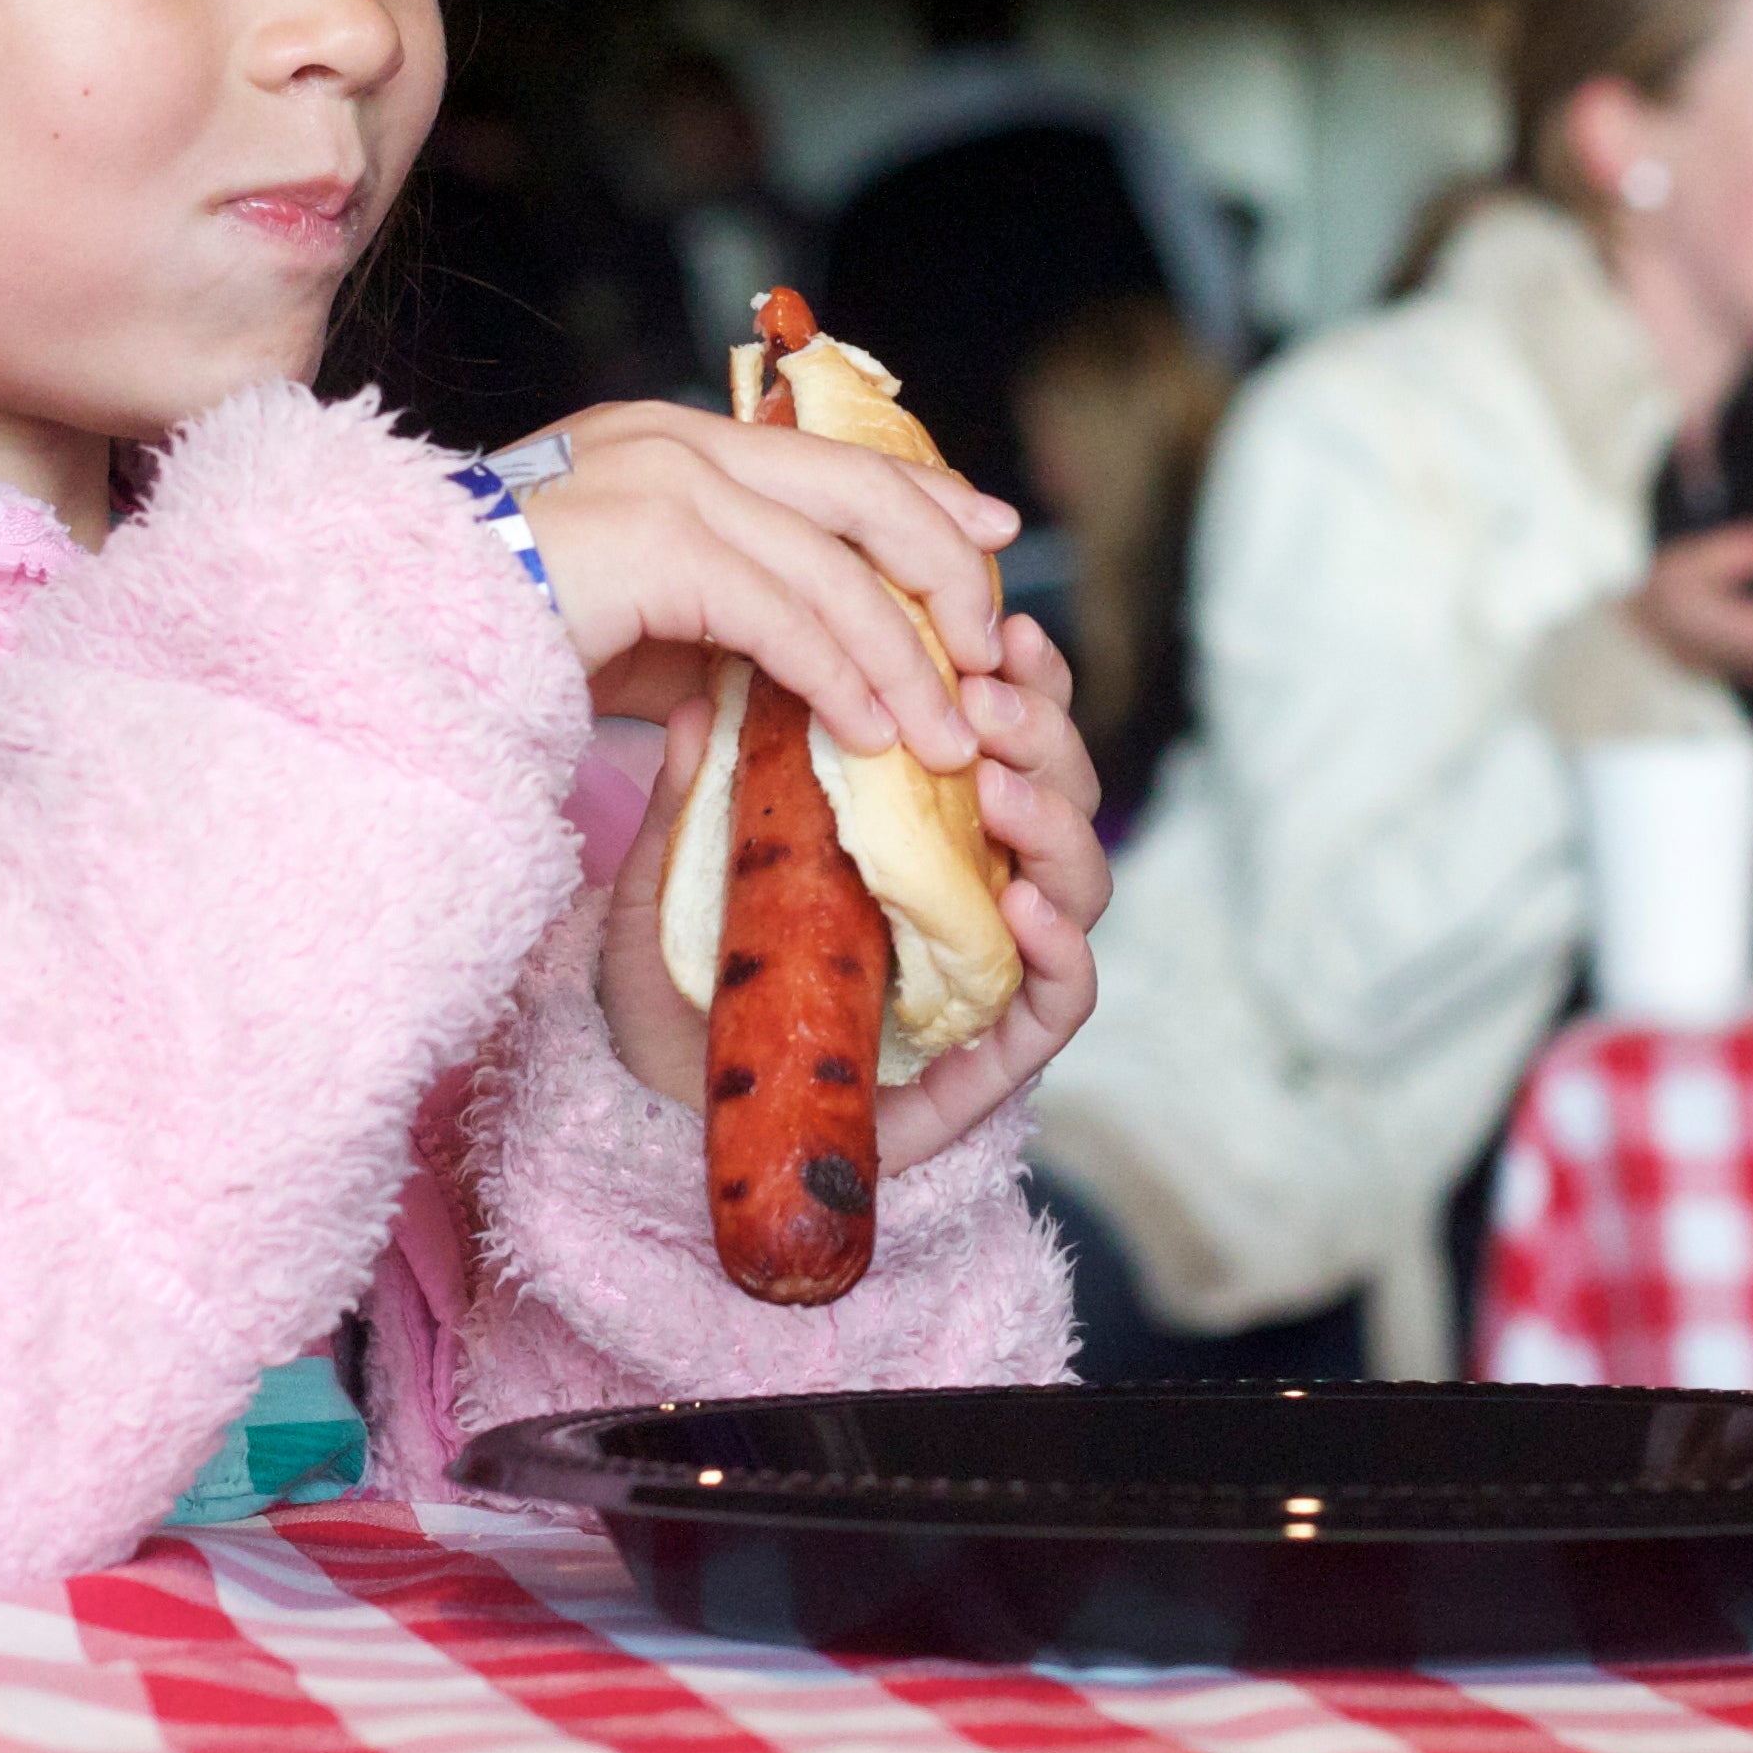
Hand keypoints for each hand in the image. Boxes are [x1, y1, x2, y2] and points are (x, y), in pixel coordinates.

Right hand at [508, 399, 1012, 761]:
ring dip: (906, 658)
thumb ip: (728, 614)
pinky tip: (875, 730)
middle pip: (864, 490)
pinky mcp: (653, 542)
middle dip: (945, 571)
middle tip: (994, 651)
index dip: (928, 500)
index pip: (836, 457)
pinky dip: (842, 676)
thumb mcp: (643, 618)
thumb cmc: (500, 641)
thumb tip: (823, 663)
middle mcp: (676, 439)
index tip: (993, 543)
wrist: (387, 644)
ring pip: (836, 564)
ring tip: (947, 735)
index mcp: (674, 439)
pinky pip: (784, 613)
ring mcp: (663, 479)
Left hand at [593, 611, 1109, 1172]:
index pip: (1002, 736)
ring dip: (1053, 821)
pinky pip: (1064, 996)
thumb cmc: (684, 996)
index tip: (1000, 625)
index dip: (1019, 675)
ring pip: (1080, 879)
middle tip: (985, 700)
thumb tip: (703, 699)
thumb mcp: (674, 888)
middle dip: (1041, 731)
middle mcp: (975, 888)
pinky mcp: (998, 1054)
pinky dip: (1060, 945)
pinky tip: (1020, 905)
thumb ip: (695, 803)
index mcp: (924, 830)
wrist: (672, 1126)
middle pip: (1061, 790)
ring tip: (995, 791)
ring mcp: (993, 969)